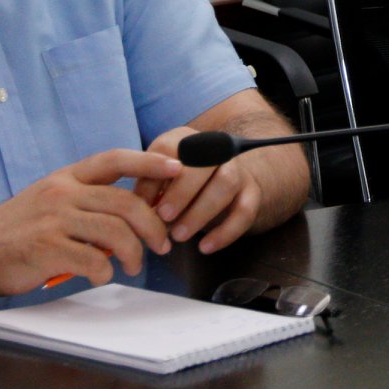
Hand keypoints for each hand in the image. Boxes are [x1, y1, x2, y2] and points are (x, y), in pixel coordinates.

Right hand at [0, 149, 178, 294]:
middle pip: (126, 202)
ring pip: (116, 232)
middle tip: (162, 244)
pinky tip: (100, 275)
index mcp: (66, 178)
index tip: (178, 167)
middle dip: (153, 226)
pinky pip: (93, 261)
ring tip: (133, 265)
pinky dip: (105, 271)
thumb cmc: (14, 229)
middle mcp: (62, 193)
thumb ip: (86, 202)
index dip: (149, 162)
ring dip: (134, 253)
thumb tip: (128, 218)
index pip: (115, 160)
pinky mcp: (46, 249)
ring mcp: (54, 221)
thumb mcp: (49, 200)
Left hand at [139, 126, 271, 254]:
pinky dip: (225, 231)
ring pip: (226, 183)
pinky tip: (205, 248)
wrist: (218, 183)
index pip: (170, 147)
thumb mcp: (159, 179)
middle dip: (182, 191)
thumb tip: (137, 206)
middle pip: (204, 161)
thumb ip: (148, 187)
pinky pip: (245, 210)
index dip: (154, 173)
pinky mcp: (252, 193)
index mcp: (186, 140)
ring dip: (201, 211)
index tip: (139, 201)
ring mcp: (237, 170)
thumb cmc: (177, 183)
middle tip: (163, 216)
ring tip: (179, 235)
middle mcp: (216, 149)